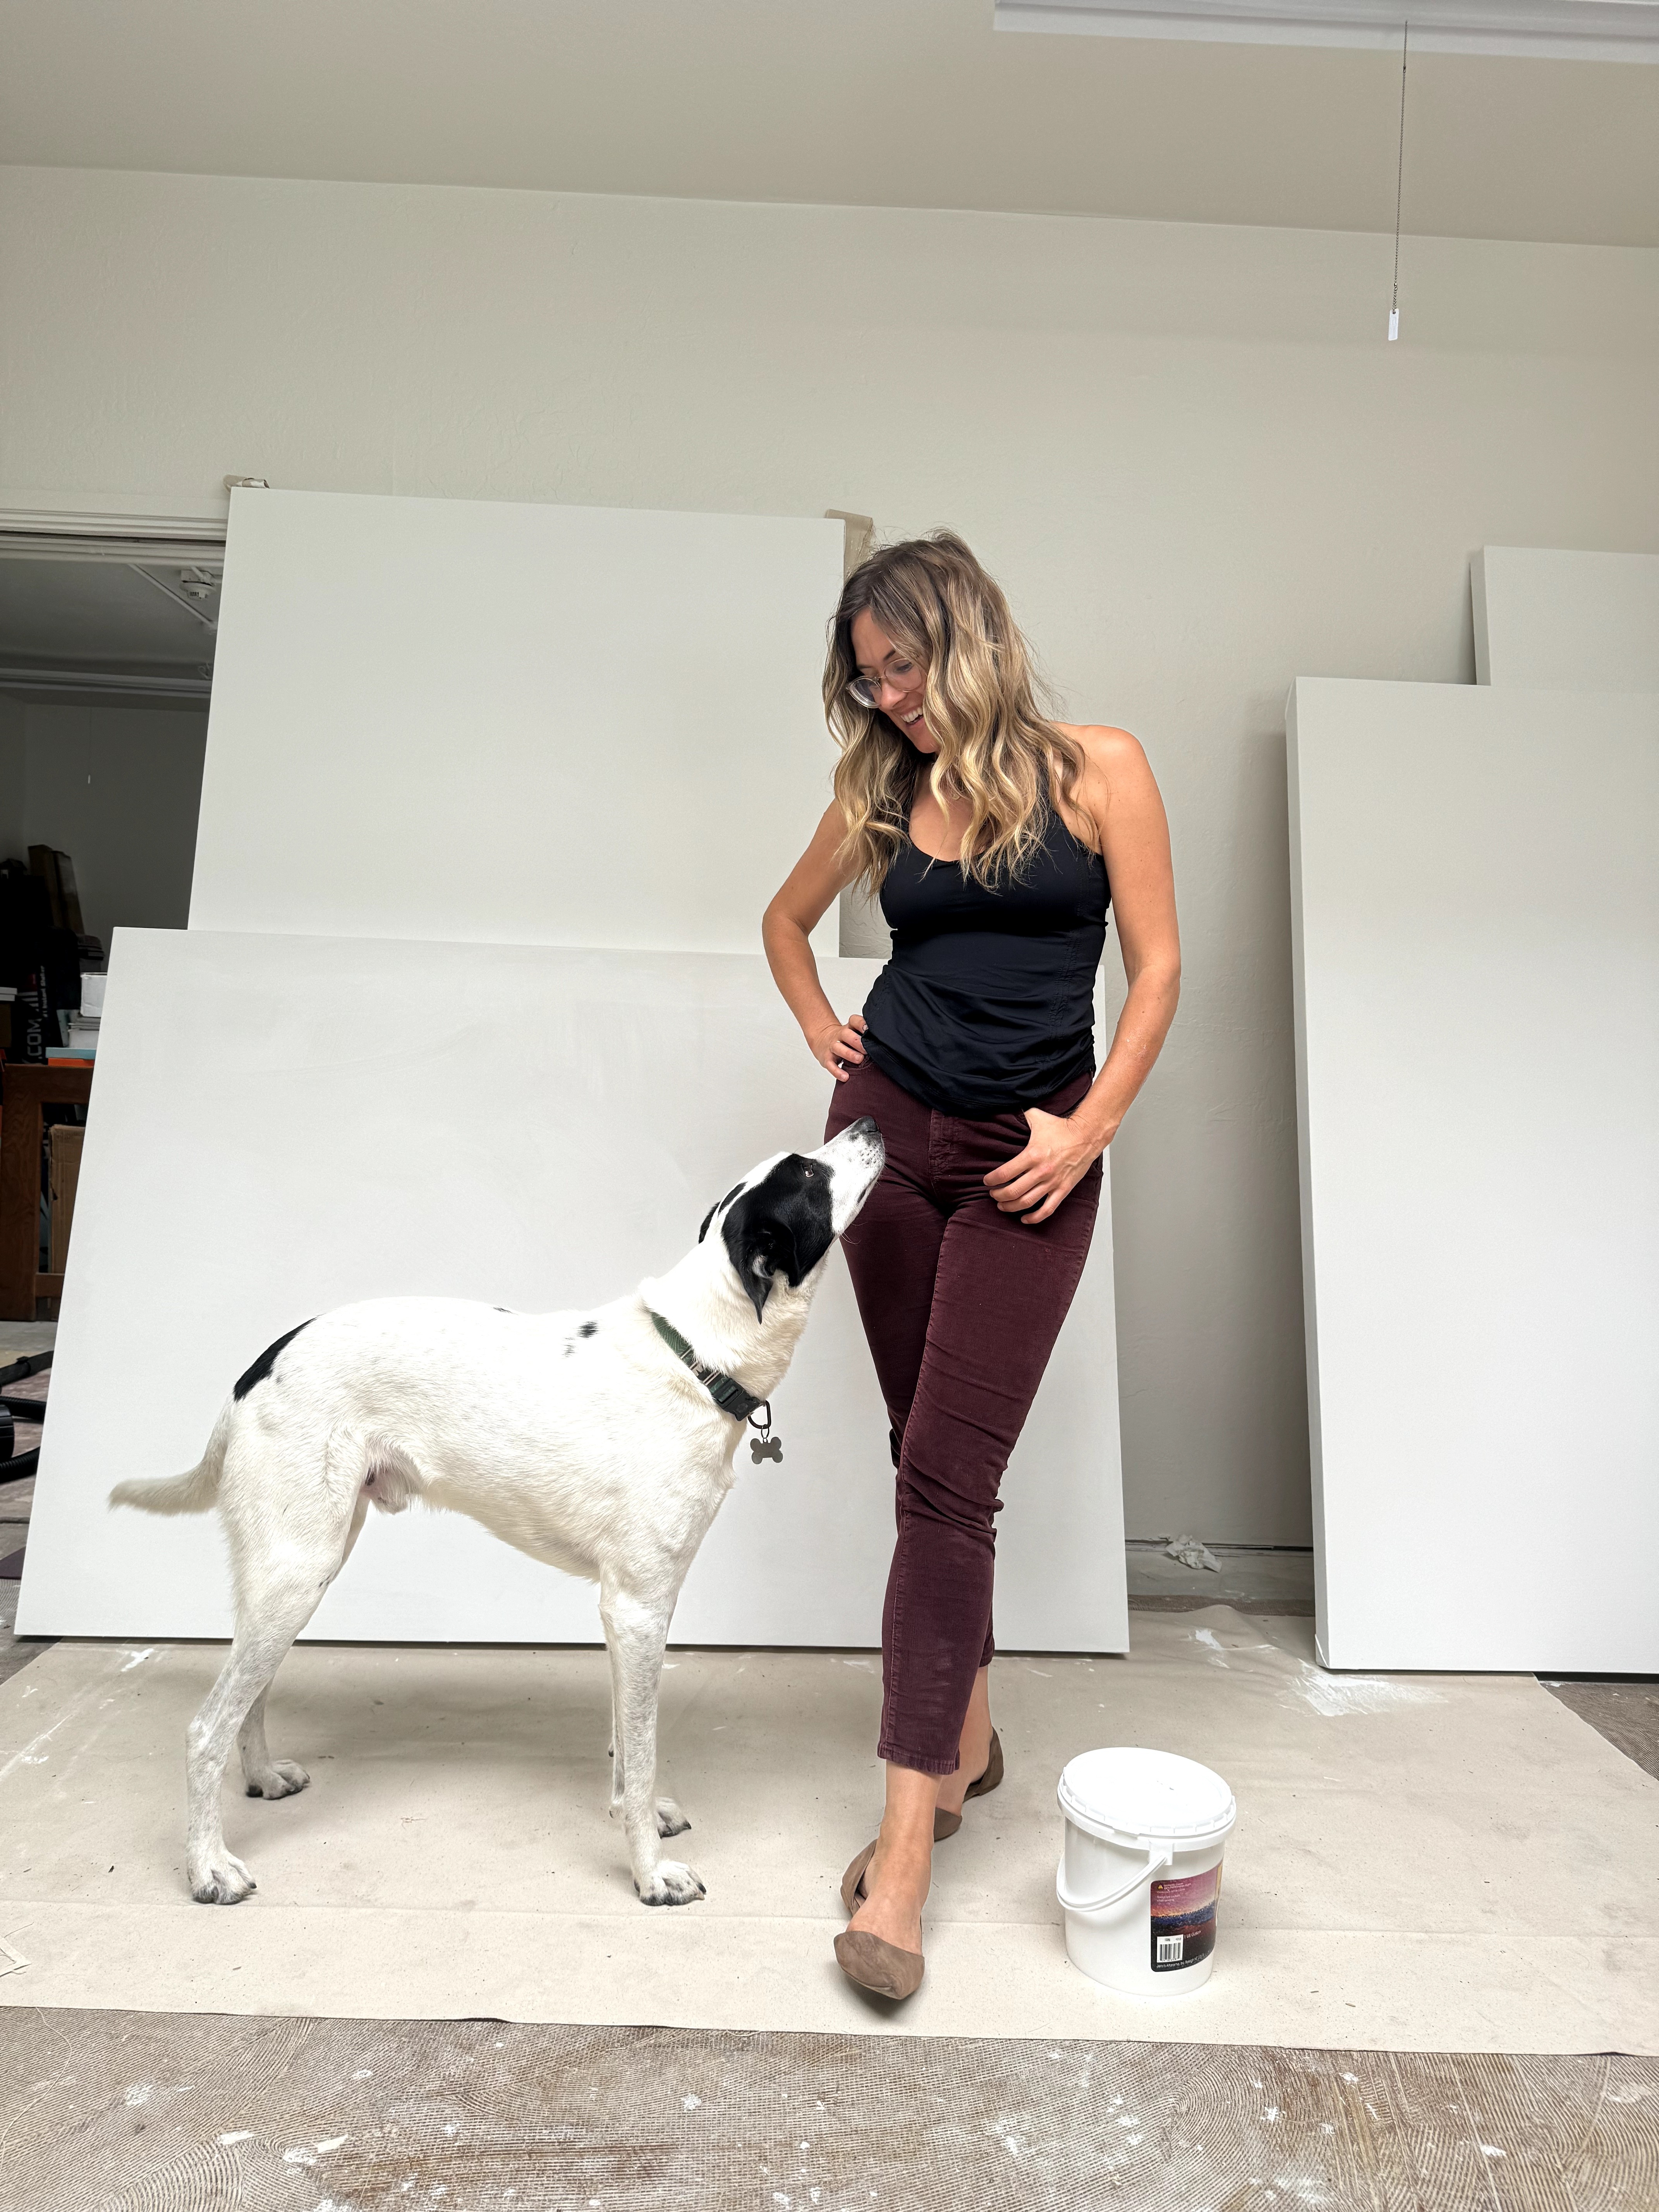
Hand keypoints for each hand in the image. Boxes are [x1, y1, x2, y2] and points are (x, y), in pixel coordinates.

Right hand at [809, 1011, 866, 1082]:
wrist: (823, 1040)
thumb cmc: (845, 1039)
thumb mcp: (853, 1032)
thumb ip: (865, 1036)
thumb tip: (884, 1041)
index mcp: (849, 1027)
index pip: (854, 1021)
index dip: (861, 1024)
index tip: (868, 1030)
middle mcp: (839, 1035)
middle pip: (846, 1034)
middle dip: (857, 1041)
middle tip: (866, 1049)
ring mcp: (832, 1046)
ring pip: (838, 1048)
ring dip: (849, 1054)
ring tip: (859, 1059)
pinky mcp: (826, 1058)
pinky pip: (830, 1065)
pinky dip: (837, 1072)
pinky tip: (845, 1077)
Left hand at [983, 1107, 1103, 1223]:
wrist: (1087, 1135)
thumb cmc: (1061, 1127)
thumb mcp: (1036, 1117)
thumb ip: (1019, 1117)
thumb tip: (1005, 1113)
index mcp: (1032, 1155)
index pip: (1004, 1173)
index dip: (992, 1180)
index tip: (987, 1181)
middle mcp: (1041, 1171)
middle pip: (1013, 1191)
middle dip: (998, 1195)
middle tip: (993, 1194)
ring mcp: (1053, 1182)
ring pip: (1027, 1202)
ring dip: (1011, 1207)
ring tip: (1003, 1205)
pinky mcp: (1063, 1189)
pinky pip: (1047, 1209)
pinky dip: (1034, 1217)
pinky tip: (1024, 1218)